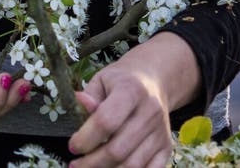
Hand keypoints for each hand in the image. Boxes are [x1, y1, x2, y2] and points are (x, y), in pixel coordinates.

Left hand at [67, 33, 201, 167]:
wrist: (152, 81)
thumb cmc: (121, 81)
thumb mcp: (102, 80)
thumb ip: (90, 95)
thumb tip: (80, 103)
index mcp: (132, 90)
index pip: (106, 121)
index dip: (86, 138)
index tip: (73, 146)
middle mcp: (150, 111)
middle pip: (118, 149)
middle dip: (92, 162)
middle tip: (76, 165)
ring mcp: (161, 132)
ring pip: (132, 165)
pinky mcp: (167, 147)